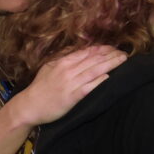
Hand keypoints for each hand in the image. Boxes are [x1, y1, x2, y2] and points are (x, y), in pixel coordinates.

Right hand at [9, 45, 124, 126]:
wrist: (29, 106)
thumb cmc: (40, 87)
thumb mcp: (49, 67)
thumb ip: (64, 58)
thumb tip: (80, 50)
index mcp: (63, 62)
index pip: (87, 52)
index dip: (103, 48)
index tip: (114, 48)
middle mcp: (68, 70)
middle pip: (94, 59)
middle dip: (111, 54)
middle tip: (124, 52)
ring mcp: (71, 83)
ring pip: (95, 70)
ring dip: (111, 64)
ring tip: (123, 60)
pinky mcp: (72, 96)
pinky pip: (89, 86)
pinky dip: (100, 80)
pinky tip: (110, 76)